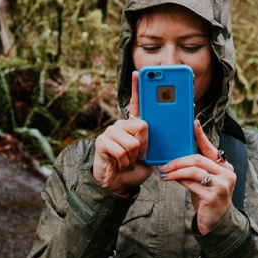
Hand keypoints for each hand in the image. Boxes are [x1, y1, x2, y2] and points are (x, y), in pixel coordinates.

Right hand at [92, 71, 153, 195]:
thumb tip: (155, 131)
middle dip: (144, 145)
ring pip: (133, 141)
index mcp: (134, 125)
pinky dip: (124, 162)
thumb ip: (154, 143)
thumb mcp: (150, 156)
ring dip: (134, 156)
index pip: (136, 103)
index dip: (137, 87)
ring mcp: (111, 132)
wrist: (117, 185)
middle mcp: (122, 124)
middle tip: (138, 155)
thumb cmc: (134, 168)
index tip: (138, 72)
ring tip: (128, 161)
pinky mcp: (102, 141)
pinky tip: (120, 164)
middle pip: (142, 125)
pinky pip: (121, 150)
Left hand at [160, 119, 236, 234]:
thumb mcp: (204, 180)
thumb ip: (197, 168)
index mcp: (225, 167)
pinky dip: (179, 180)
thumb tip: (177, 156)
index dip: (202, 135)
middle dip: (179, 160)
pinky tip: (171, 180)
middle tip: (165, 164)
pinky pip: (192, 184)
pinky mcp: (213, 196)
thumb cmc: (207, 197)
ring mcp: (222, 185)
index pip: (211, 148)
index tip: (194, 123)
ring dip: (176, 170)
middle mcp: (227, 174)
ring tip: (165, 172)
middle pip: (199, 159)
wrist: (215, 222)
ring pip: (194, 171)